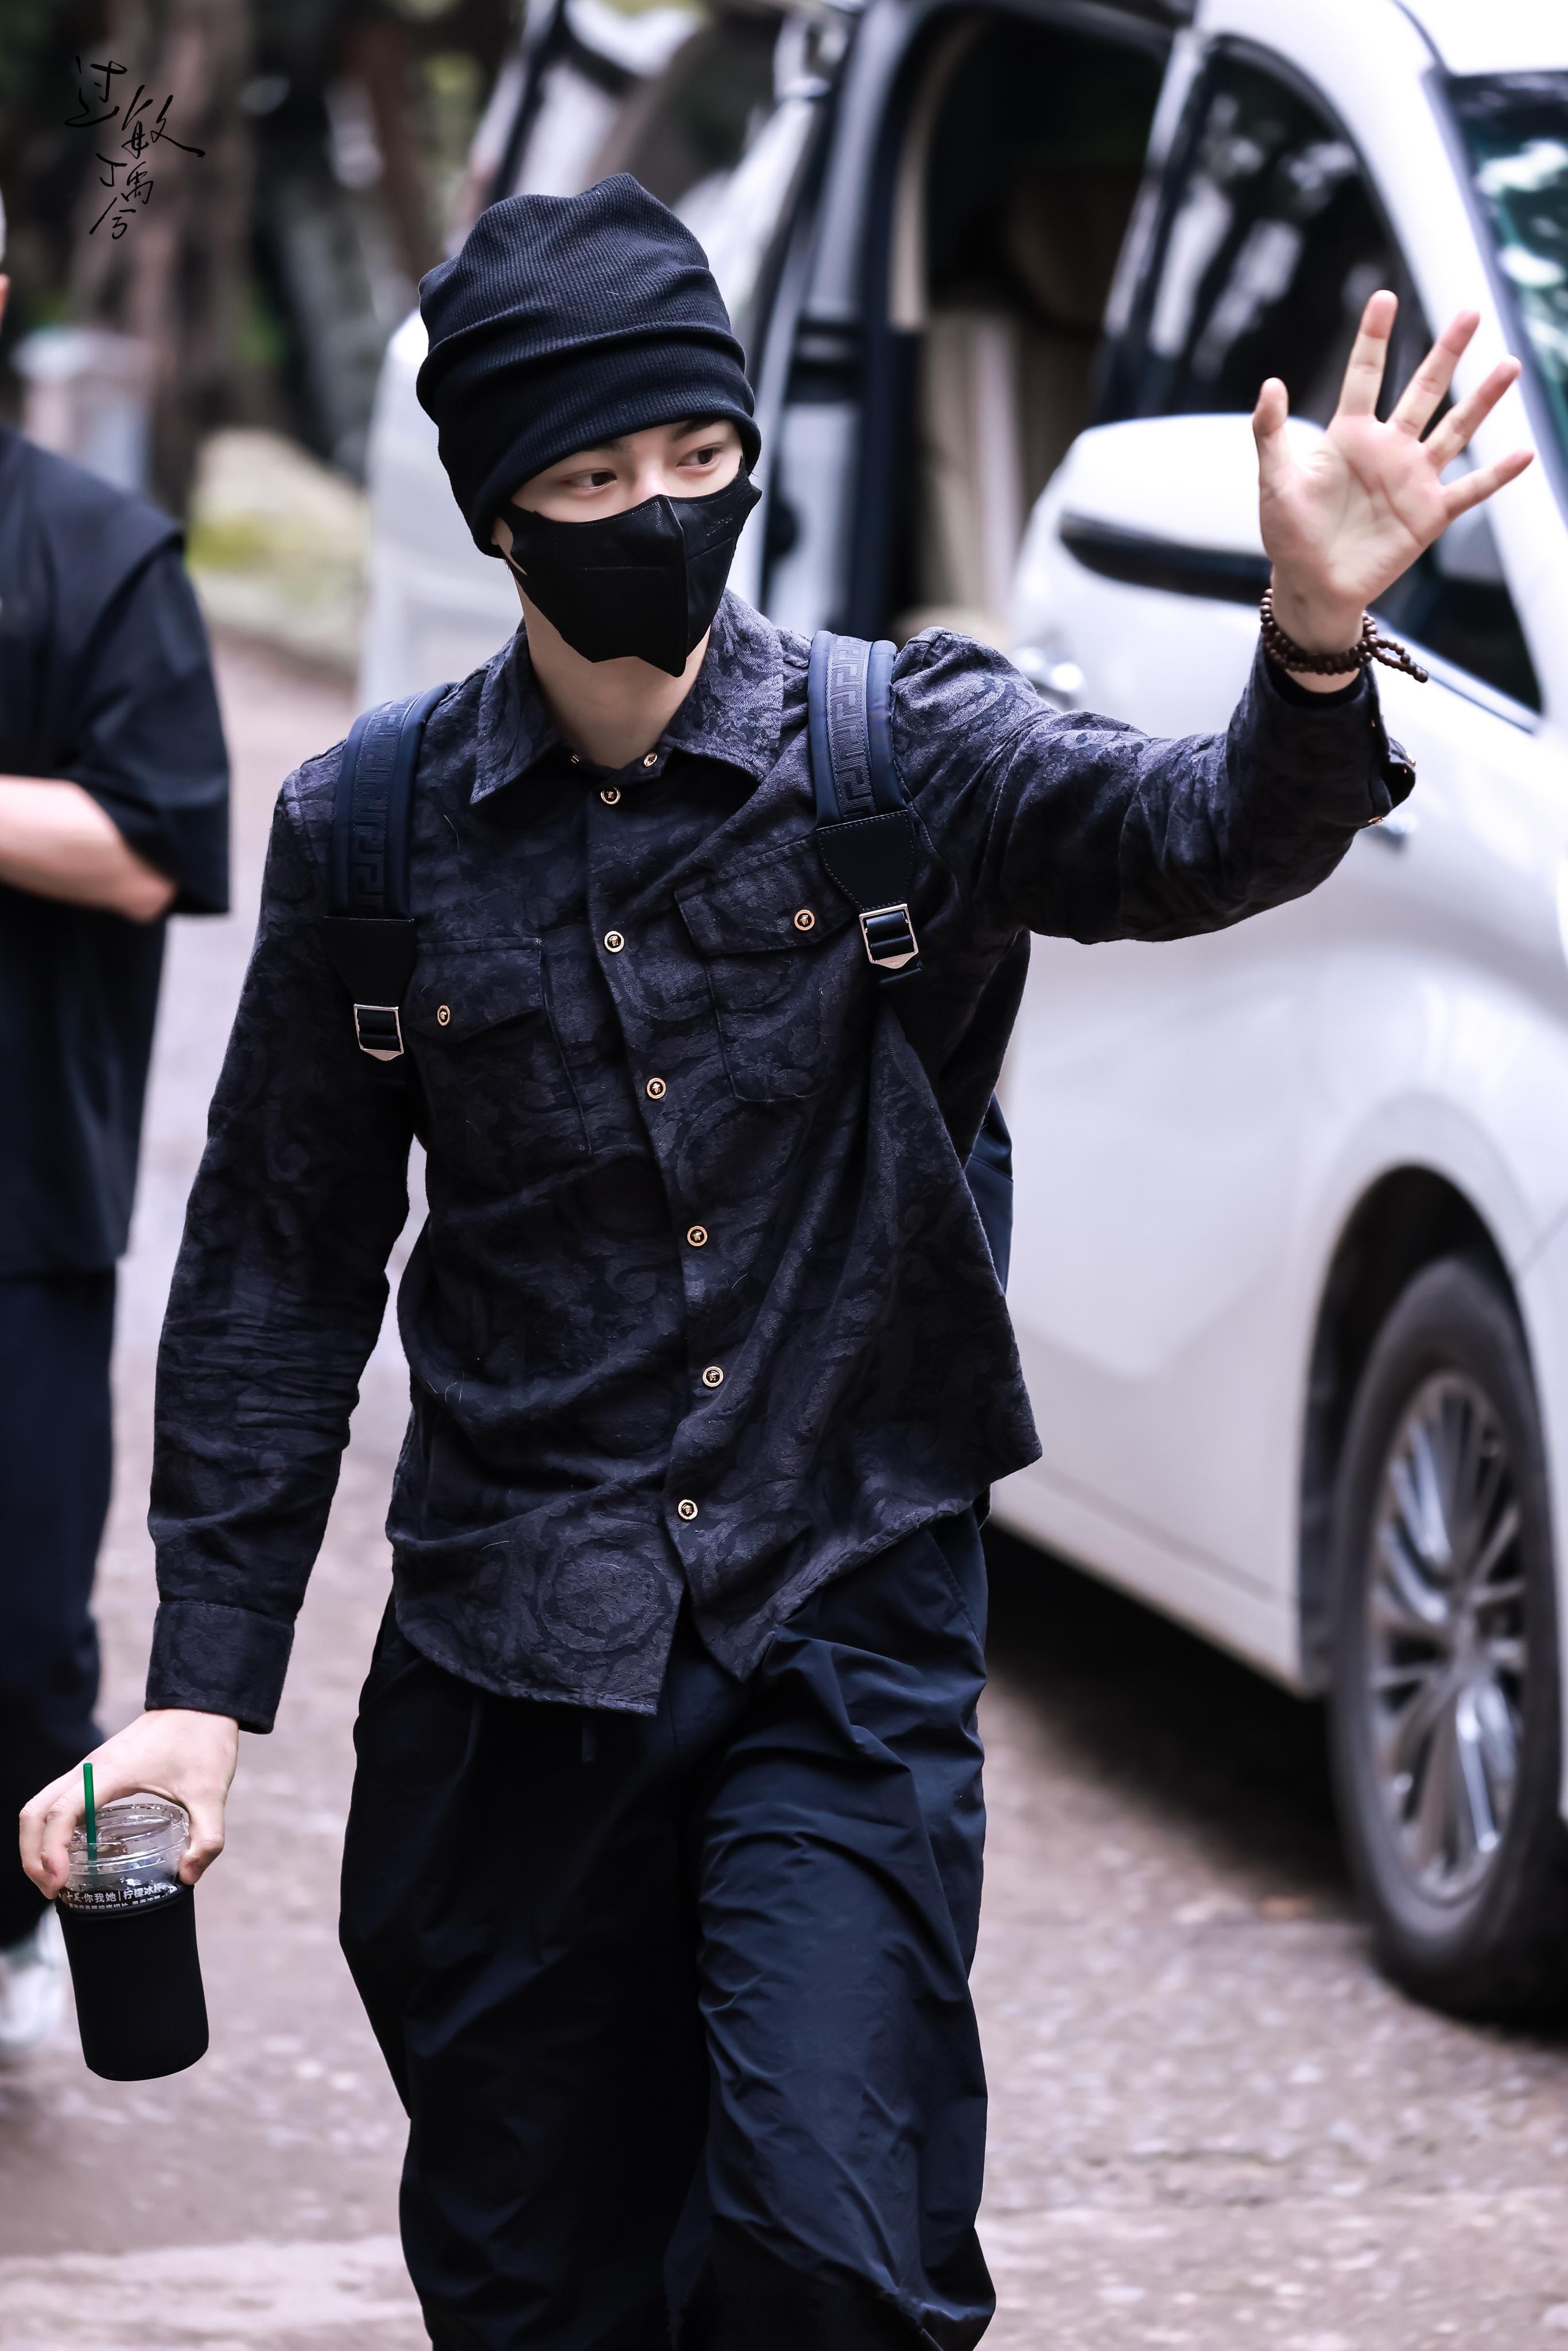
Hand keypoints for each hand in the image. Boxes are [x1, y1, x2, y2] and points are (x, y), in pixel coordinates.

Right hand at [18, 1709, 238, 1898]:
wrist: (201, 1703)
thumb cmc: (204, 1742)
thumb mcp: (212, 1793)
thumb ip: (207, 1838)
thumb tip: (187, 1877)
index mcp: (110, 1772)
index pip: (62, 1812)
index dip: (51, 1851)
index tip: (59, 1881)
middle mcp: (89, 1769)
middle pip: (35, 1812)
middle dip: (32, 1855)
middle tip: (52, 1889)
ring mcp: (88, 1769)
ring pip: (41, 1806)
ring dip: (37, 1843)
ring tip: (56, 1880)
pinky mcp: (94, 1772)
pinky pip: (58, 1802)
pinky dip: (51, 1829)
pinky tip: (72, 1854)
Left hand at [1254, 291, 1533, 668]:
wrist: (1311, 585)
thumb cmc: (1288, 533)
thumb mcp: (1274, 481)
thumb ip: (1270, 433)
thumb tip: (1271, 383)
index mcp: (1349, 436)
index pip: (1364, 376)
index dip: (1374, 339)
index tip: (1385, 298)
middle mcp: (1388, 449)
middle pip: (1424, 391)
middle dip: (1446, 352)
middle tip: (1470, 312)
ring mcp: (1413, 479)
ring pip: (1456, 430)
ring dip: (1483, 399)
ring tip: (1509, 364)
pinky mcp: (1430, 514)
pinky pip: (1470, 490)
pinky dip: (1497, 475)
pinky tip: (1524, 453)